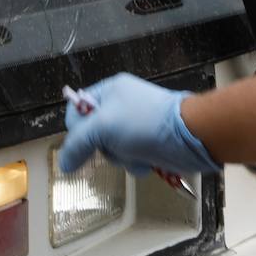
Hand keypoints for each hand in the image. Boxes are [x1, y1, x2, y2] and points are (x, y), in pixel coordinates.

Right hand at [56, 73, 221, 176]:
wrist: (191, 135)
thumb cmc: (145, 123)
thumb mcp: (103, 127)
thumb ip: (77, 144)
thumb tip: (64, 164)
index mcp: (109, 91)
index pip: (77, 110)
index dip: (77, 128)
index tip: (86, 139)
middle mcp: (121, 106)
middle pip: (93, 134)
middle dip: (104, 146)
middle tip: (116, 145)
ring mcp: (135, 126)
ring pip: (111, 149)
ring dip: (121, 157)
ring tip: (136, 153)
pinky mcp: (148, 143)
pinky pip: (129, 158)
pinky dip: (135, 163)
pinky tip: (146, 160)